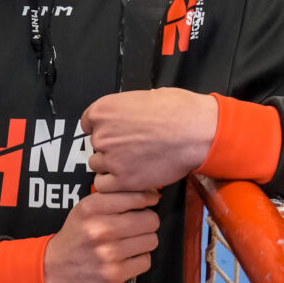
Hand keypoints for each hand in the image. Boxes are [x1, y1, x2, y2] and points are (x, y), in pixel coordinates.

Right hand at [44, 189, 160, 282]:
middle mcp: (100, 228)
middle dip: (147, 222)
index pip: (138, 196)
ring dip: (144, 242)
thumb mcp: (85, 208)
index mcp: (93, 207)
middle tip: (137, 226)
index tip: (150, 202)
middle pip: (150, 219)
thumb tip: (149, 192)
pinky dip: (139, 260)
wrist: (54, 270)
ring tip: (130, 243)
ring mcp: (108, 253)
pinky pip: (145, 261)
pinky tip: (126, 258)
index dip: (149, 199)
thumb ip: (113, 197)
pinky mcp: (114, 274)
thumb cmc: (75, 237)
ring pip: (151, 240)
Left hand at [81, 88, 218, 190]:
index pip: (87, 123)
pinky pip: (104, 185)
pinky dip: (114, 183)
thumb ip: (124, 110)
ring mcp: (110, 158)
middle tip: (131, 147)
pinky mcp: (122, 180)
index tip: (115, 133)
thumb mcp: (143, 97)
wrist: (195, 132)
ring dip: (111, 166)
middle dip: (110, 147)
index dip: (103, 129)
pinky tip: (129, 177)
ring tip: (134, 162)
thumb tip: (125, 116)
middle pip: (95, 145)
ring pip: (98, 165)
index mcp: (103, 110)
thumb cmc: (177, 109)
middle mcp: (101, 134)